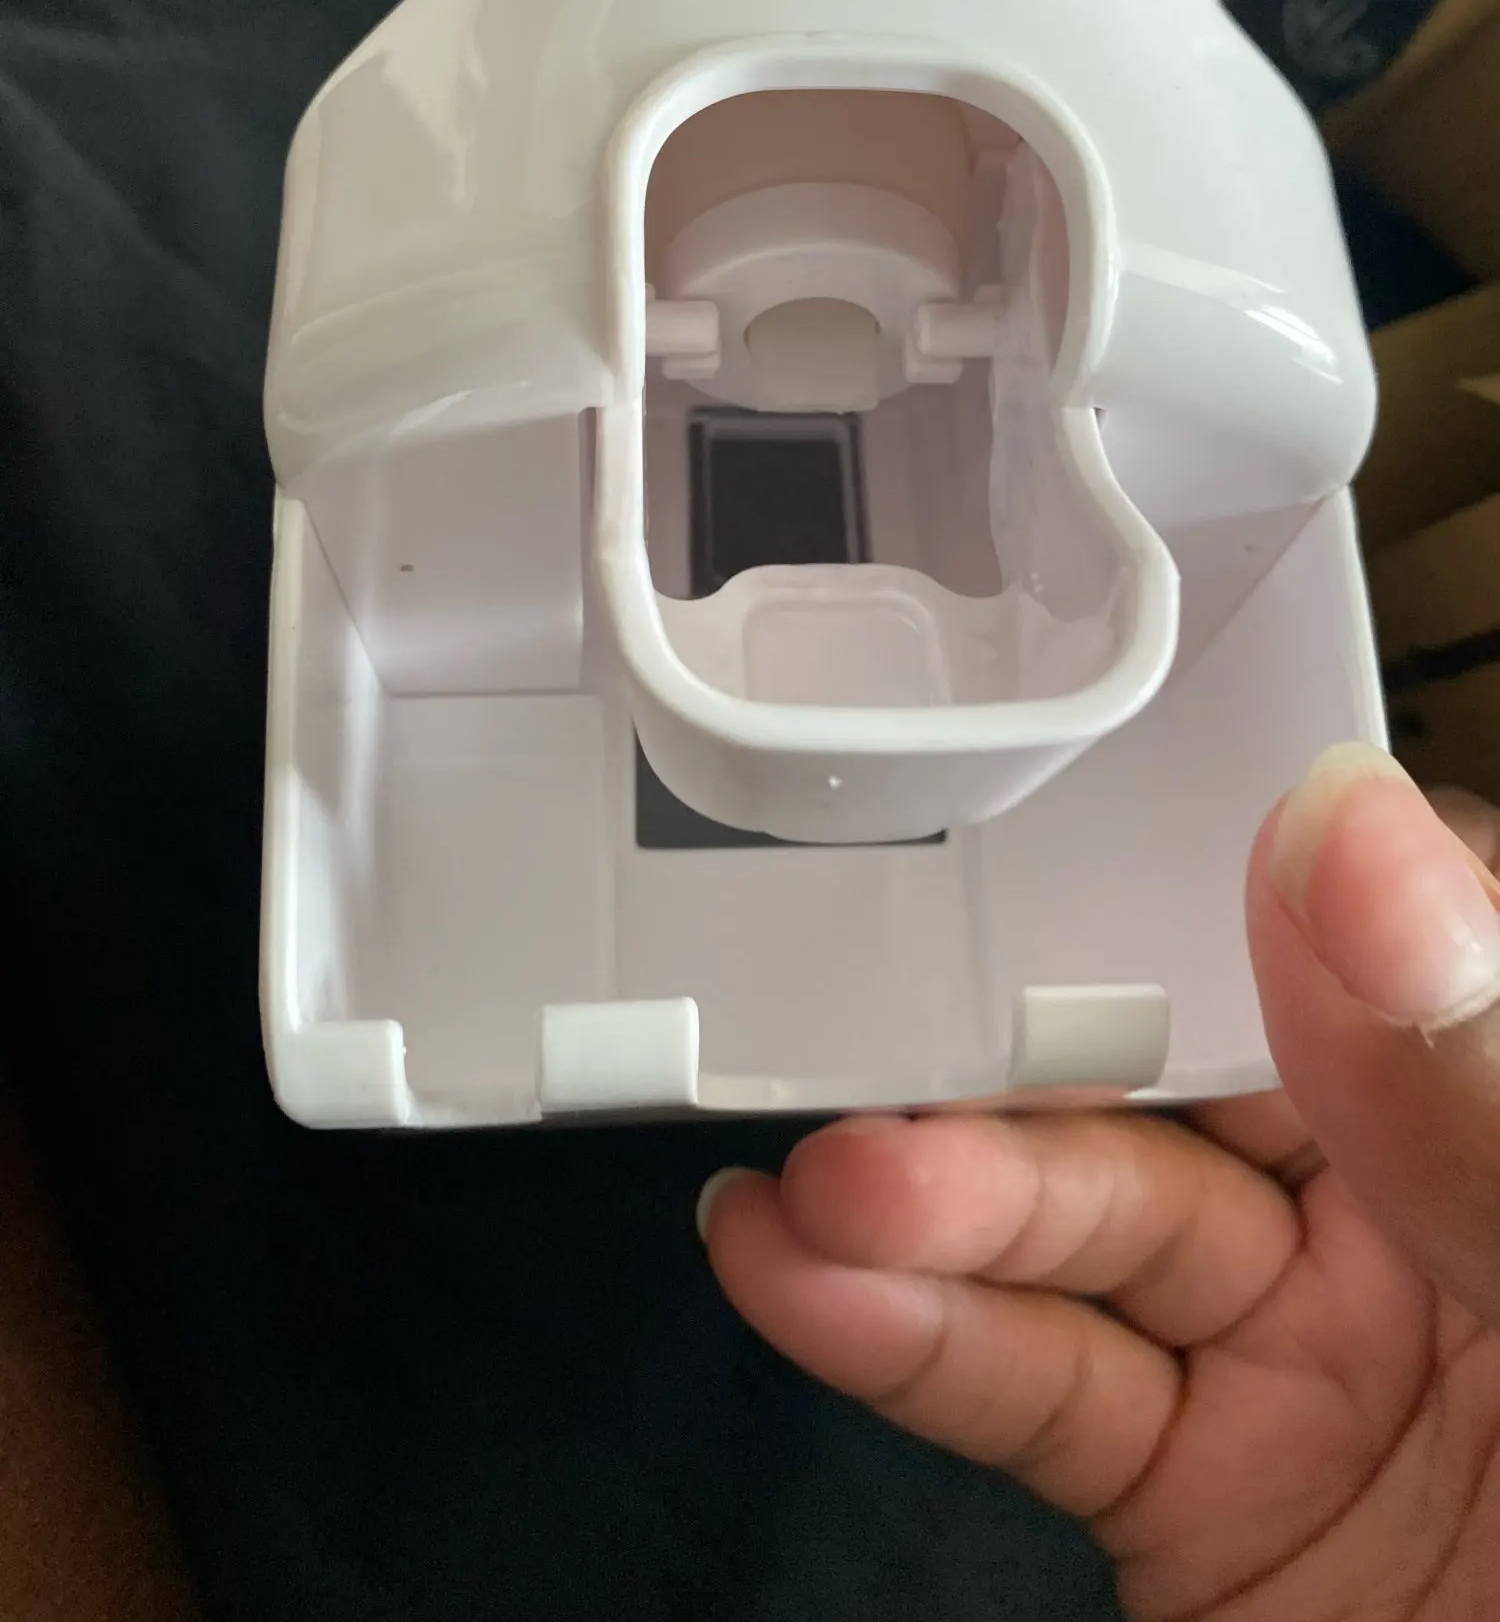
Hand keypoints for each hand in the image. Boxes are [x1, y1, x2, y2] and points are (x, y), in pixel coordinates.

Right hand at [699, 748, 1499, 1620]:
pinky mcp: (1202, 1496)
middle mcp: (1437, 1225)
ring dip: (932, 1203)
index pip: (1382, 926)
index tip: (1078, 834)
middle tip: (895, 1044)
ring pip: (1091, 1229)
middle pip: (1194, 1064)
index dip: (1225, 872)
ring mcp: (1316, 1362)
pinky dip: (904, 1328)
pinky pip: (1039, 1382)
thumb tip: (1357, 852)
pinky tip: (802, 1272)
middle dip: (1032, 1055)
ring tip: (821, 1199)